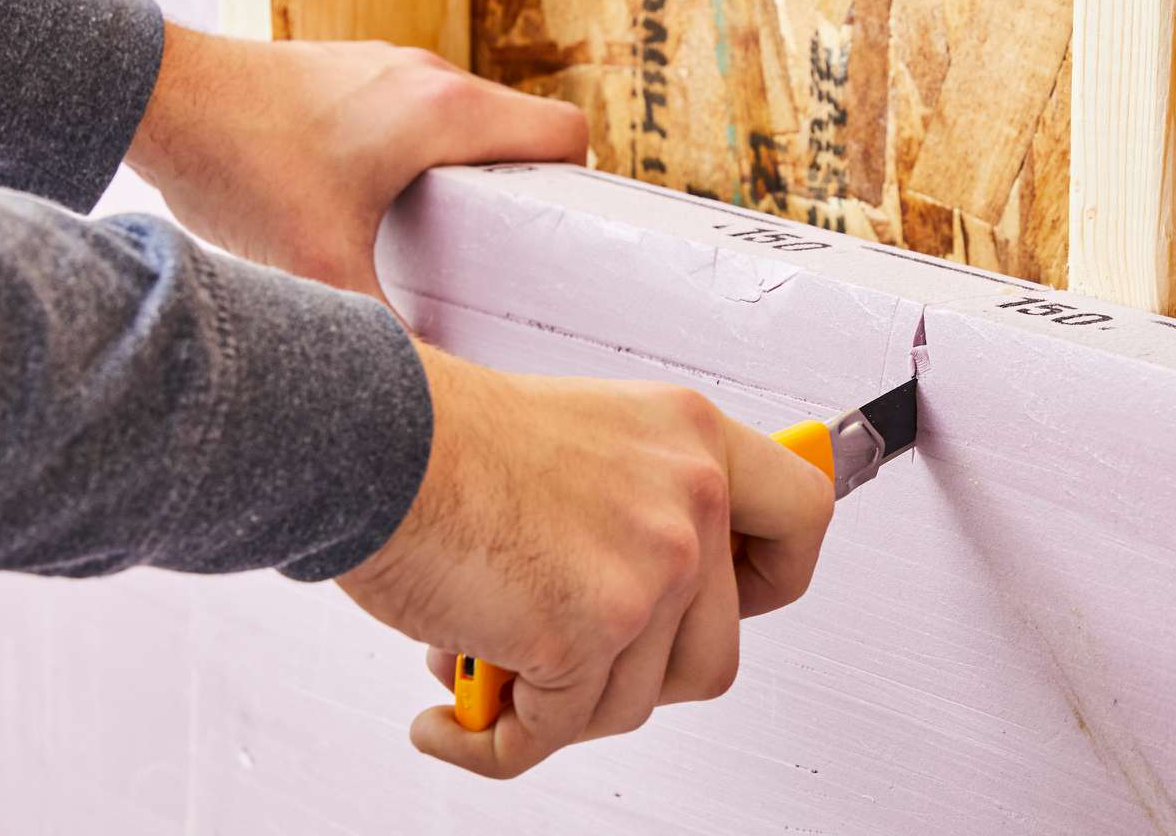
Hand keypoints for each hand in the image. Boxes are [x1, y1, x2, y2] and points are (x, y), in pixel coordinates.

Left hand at [125, 24, 587, 297]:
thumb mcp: (320, 269)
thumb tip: (425, 392)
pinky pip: (422, 109)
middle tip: (492, 253)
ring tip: (433, 232)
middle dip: (519, 189)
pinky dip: (421, 151)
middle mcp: (431, 77)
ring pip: (470, 118)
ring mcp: (391, 66)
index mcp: (447, 115)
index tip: (549, 233)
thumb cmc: (242, 167)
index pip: (565, 131)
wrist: (159, 96)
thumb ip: (383, 335)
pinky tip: (375, 198)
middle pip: (522, 129)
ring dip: (467, 170)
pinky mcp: (355, 69)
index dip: (574, 183)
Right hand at [335, 344, 835, 778]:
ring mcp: (648, 567)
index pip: (802, 516)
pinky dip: (494, 742)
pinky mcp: (584, 630)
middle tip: (584, 659)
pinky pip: (552, 733)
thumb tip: (654, 599)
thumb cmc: (448, 435)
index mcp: (692, 437)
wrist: (373, 436)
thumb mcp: (587, 433)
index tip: (740, 597)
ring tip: (495, 670)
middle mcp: (688, 496)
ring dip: (562, 704)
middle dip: (643, 674)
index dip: (775, 578)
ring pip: (635, 702)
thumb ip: (639, 502)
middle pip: (718, 650)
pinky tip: (455, 720)